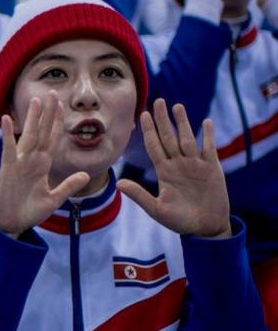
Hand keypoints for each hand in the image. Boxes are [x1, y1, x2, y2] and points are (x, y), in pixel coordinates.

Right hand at [0, 94, 90, 236]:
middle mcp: (31, 160)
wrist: (10, 224)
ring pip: (28, 135)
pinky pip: (8, 148)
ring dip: (32, 118)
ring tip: (36, 99)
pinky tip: (6, 119)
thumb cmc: (28, 212)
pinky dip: (7, 134)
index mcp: (42, 165)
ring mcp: (19, 162)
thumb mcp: (54, 199)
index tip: (62, 105)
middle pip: (41, 131)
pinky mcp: (8, 168)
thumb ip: (68, 186)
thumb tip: (86, 175)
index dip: (57, 122)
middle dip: (48, 113)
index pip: (51, 138)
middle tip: (53, 92)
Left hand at [118, 99, 230, 237]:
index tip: (142, 115)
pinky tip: (205, 122)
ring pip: (187, 138)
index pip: (154, 146)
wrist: (205, 228)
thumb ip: (139, 195)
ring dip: (183, 123)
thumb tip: (118, 183)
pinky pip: (209, 148)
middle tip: (158, 101)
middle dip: (163, 120)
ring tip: (177, 106)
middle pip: (169, 137)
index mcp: (164, 172)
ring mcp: (195, 165)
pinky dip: (207, 136)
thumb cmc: (180, 221)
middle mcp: (178, 165)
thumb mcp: (157, 209)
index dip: (149, 131)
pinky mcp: (212, 169)